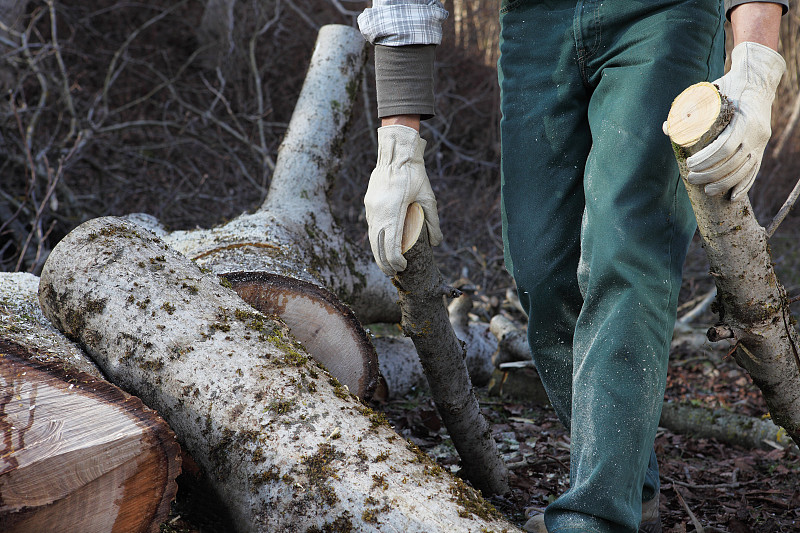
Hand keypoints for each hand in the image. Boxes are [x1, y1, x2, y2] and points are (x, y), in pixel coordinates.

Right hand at [365, 125, 442, 275]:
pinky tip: (382, 246)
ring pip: (372, 237)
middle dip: (384, 262)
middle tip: (393, 272)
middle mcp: (378, 211)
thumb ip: (433, 220)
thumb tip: (436, 243)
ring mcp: (371, 208)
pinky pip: (371, 227)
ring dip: (378, 253)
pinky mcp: (369, 204)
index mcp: (392, 211)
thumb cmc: (414, 173)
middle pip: (377, 245)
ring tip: (387, 264)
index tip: (403, 267)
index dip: (395, 260)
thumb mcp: (428, 196)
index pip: (390, 243)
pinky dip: (376, 240)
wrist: (396, 152)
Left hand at [685, 42, 784, 200]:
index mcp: (744, 119)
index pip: (724, 147)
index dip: (707, 160)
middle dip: (711, 174)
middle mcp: (756, 133)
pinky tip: (733, 196)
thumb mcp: (708, 92)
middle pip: (733, 162)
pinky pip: (755, 170)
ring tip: (706, 190)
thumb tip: (667, 128)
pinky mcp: (762, 147)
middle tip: (691, 177)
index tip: (689, 164)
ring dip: (724, 183)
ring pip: (744, 170)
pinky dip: (745, 185)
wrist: (757, 80)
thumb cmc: (727, 87)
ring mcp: (761, 141)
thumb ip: (687, 108)